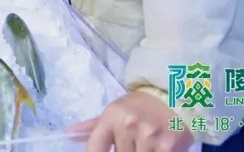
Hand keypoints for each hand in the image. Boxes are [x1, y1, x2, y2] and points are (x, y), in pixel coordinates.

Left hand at [68, 91, 195, 151]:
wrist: (174, 96)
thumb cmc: (139, 106)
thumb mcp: (115, 111)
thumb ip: (93, 126)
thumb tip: (70, 133)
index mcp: (112, 117)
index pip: (94, 147)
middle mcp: (128, 125)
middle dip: (123, 151)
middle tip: (131, 144)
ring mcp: (148, 136)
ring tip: (143, 145)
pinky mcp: (167, 145)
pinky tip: (156, 147)